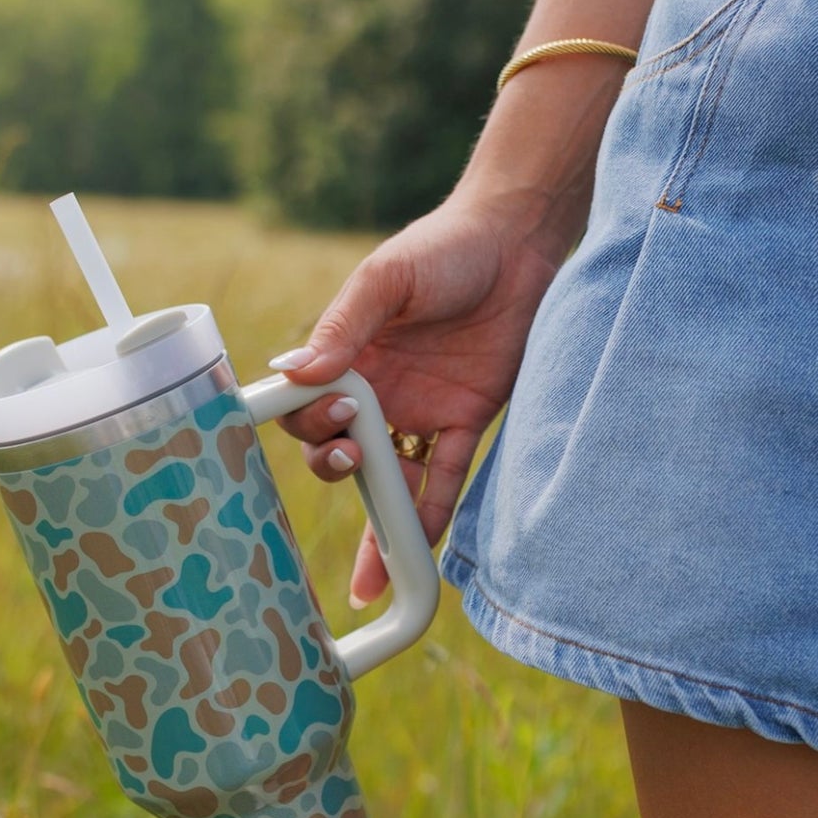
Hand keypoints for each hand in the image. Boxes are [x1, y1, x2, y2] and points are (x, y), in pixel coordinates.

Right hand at [272, 196, 564, 605]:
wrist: (521, 237)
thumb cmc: (444, 246)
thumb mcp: (385, 279)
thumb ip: (343, 326)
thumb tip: (296, 373)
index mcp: (348, 359)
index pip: (307, 409)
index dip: (306, 424)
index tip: (321, 416)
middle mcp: (379, 393)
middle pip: (341, 452)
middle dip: (336, 468)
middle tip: (349, 454)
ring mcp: (422, 412)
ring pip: (390, 480)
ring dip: (378, 527)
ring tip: (369, 580)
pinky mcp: (468, 420)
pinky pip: (444, 477)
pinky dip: (430, 514)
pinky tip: (417, 553)